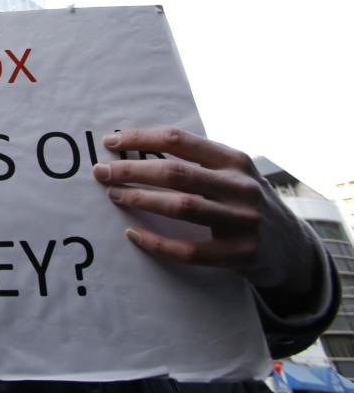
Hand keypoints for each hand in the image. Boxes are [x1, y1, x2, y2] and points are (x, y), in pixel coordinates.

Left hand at [92, 128, 317, 296]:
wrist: (292, 247)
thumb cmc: (245, 202)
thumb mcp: (233, 173)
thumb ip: (198, 160)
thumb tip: (135, 146)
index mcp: (234, 159)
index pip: (179, 140)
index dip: (140, 138)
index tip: (110, 141)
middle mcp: (240, 186)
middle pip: (175, 173)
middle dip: (131, 170)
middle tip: (101, 172)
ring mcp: (243, 221)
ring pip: (181, 207)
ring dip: (140, 200)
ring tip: (114, 195)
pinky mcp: (240, 254)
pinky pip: (188, 250)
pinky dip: (156, 242)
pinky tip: (132, 233)